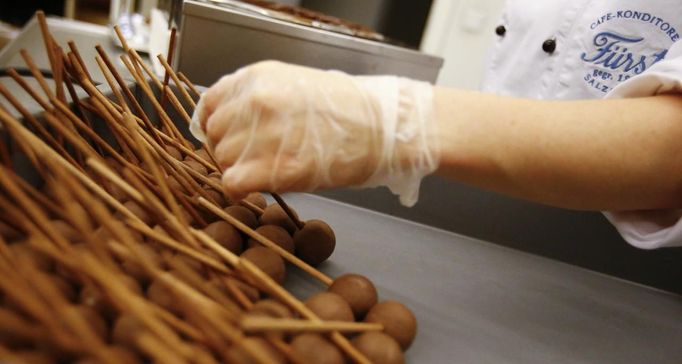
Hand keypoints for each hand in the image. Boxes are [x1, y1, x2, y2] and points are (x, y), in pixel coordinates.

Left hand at [191, 61, 438, 205]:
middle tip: (254, 159)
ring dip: (237, 170)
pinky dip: (239, 191)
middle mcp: (255, 101)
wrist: (384, 128)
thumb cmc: (348, 110)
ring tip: (266, 171)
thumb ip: (258, 98)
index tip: (230, 138)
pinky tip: (257, 188)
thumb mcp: (295, 86)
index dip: (218, 126)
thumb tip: (229, 123)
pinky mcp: (276, 168)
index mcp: (258, 77)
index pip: (209, 104)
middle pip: (213, 135)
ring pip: (221, 160)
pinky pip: (232, 184)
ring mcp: (264, 133)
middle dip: (227, 150)